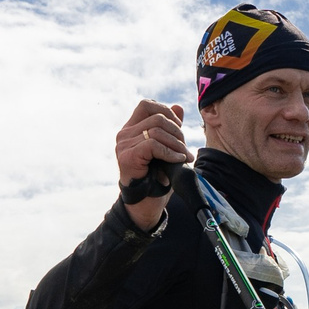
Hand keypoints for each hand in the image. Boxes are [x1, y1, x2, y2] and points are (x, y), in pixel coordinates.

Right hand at [115, 99, 185, 230]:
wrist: (146, 202)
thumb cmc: (156, 176)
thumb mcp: (166, 148)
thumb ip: (170, 128)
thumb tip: (179, 107)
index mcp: (131, 128)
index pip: (147, 105)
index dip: (166, 112)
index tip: (179, 129)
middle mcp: (124, 134)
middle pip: (157, 117)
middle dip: (177, 131)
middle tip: (185, 149)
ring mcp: (123, 145)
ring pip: (157, 130)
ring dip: (177, 143)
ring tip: (184, 156)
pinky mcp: (127, 156)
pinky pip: (153, 144)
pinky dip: (170, 152)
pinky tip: (177, 160)